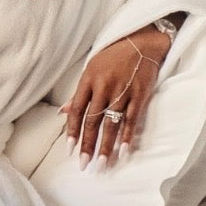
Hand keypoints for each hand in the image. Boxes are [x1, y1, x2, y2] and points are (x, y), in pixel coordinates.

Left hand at [62, 25, 173, 170]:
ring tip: (102, 164)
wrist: (142, 41)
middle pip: (93, 121)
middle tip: (84, 165)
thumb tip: (63, 112)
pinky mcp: (140, 94)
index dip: (73, 131)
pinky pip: (132, 119)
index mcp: (88, 80)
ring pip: (112, 123)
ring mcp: (123, 91)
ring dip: (107, 146)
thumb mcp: (91, 69)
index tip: (70, 150)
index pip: (77, 110)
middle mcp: (104, 87)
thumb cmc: (113, 56)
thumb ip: (78, 93)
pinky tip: (123, 151)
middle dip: (88, 145)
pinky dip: (128, 136)